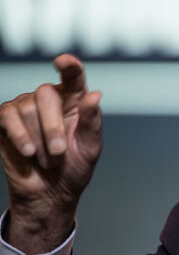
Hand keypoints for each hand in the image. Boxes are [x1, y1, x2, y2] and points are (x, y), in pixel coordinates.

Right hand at [0, 54, 101, 253]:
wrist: (51, 193)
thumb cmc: (75, 168)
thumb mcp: (90, 148)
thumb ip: (92, 121)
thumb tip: (95, 95)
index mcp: (74, 101)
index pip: (73, 76)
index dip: (69, 66)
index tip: (64, 61)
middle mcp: (49, 98)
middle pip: (46, 92)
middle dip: (53, 125)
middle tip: (59, 151)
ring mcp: (24, 106)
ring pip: (26, 107)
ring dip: (39, 138)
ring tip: (49, 160)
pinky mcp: (5, 120)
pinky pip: (7, 116)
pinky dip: (19, 136)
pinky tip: (29, 152)